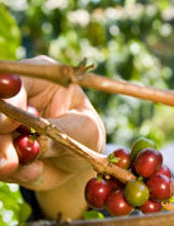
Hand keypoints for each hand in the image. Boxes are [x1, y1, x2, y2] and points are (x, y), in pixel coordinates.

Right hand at [0, 55, 105, 218]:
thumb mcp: (83, 129)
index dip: (8, 100)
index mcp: (39, 81)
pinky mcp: (0, 148)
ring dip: (3, 158)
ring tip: (30, 170)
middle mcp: (16, 98)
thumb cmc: (86, 133)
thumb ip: (59, 132)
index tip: (9, 123)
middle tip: (11, 160)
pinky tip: (35, 172)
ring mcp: (4, 124)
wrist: (79, 160)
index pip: (14, 81)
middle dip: (1, 135)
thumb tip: (33, 142)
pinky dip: (14, 172)